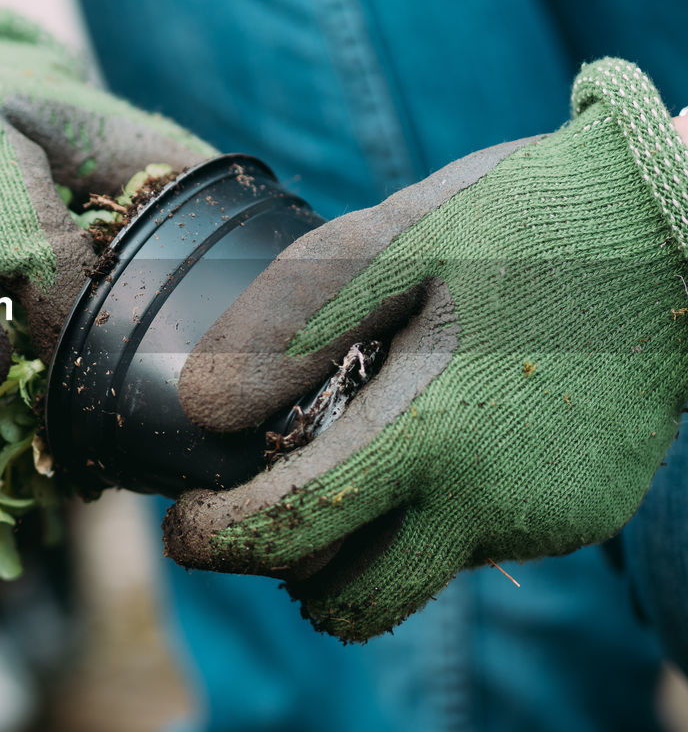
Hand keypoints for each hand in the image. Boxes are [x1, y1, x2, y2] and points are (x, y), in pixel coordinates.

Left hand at [164, 59, 687, 640]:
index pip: (290, 530)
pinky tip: (438, 434)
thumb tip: (198, 408)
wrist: (677, 229)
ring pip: (412, 576)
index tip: (183, 520)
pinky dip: (431, 514)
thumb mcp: (392, 241)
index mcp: (431, 432)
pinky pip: (475, 544)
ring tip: (355, 452)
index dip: (214, 538)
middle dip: (286, 569)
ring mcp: (542, 519)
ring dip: (362, 543)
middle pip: (350, 603)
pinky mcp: (579, 516)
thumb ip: (288, 327)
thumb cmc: (524, 218)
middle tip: (265, 500)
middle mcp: (490, 501)